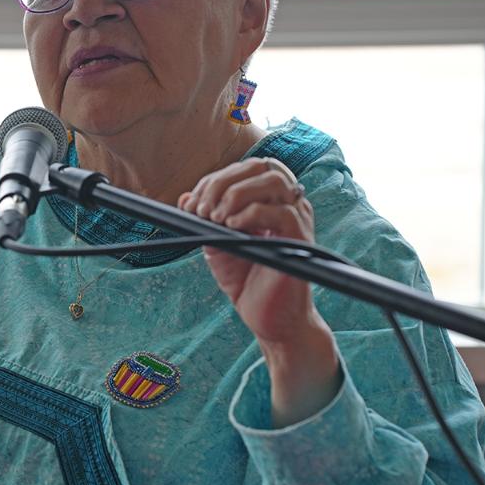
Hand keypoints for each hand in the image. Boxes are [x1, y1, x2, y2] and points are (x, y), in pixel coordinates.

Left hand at [179, 157, 340, 424]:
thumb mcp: (217, 244)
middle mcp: (287, 204)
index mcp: (269, 200)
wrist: (267, 318)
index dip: (215, 178)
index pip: (246, 168)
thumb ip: (204, 220)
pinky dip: (250, 213)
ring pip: (274, 181)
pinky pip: (281, 213)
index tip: (192, 202)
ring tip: (215, 217)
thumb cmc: (246, 280)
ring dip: (236, 193)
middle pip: (261, 165)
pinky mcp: (300, 240)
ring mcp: (297, 220)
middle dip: (223, 181)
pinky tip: (230, 227)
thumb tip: (184, 197)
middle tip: (201, 209)